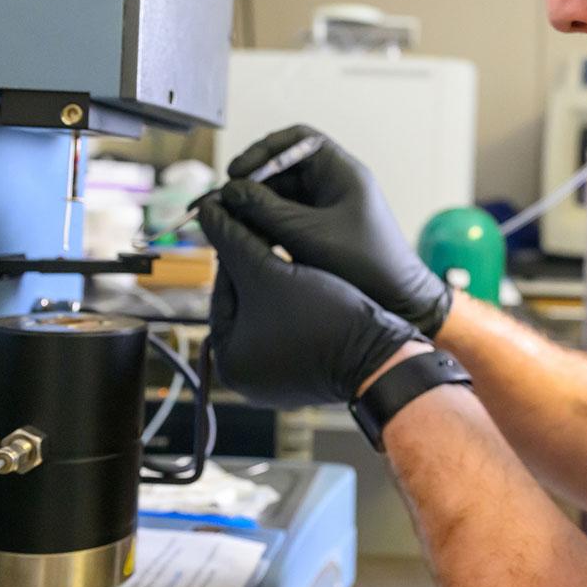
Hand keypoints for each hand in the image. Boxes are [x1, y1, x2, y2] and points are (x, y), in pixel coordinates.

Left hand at [198, 197, 423, 408]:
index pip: (221, 292)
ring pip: (271, 312)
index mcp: (230, 363)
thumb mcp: (270, 272)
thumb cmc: (323, 319)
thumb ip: (233, 239)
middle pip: (246, 304)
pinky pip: (293, 326)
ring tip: (293, 248)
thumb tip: (205, 209)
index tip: (245, 220)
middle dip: (258, 267)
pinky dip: (298, 301)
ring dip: (280, 279)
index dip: (233, 251)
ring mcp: (280, 377)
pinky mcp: (308, 370)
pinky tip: (312, 276)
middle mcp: (249, 377)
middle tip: (269, 229)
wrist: (381, 354)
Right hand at [220, 125, 452, 336]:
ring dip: (254, 208)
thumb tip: (229, 190)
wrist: (398, 300)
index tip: (237, 171)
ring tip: (227, 224)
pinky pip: (286, 219)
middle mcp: (335, 184)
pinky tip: (245, 240)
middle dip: (251, 183)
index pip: (298, 139)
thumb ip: (267, 209)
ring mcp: (327, 208)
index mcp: (342, 172)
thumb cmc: (366, 264)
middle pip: (283, 168)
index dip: (263, 150)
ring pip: (280, 196)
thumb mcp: (309, 234)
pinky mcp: (321, 232)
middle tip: (222, 202)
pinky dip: (265, 226)